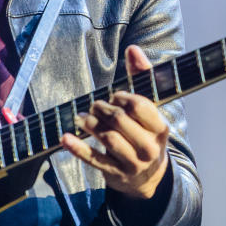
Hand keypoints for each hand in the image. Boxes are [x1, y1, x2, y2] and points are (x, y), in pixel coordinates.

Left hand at [61, 45, 170, 200]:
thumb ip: (141, 77)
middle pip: (120, 120)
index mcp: (160, 128)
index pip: (139, 106)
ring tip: (83, 117)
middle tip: (94, 105)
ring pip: (107, 138)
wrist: (149, 177)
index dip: (122, 97)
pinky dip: (77, 148)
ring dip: (90, 124)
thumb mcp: (149, 110)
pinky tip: (65, 138)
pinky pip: (93, 160)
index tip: (114, 96)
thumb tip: (133, 49)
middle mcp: (149, 147)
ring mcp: (132, 163)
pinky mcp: (115, 174)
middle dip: (102, 108)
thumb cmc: (145, 133)